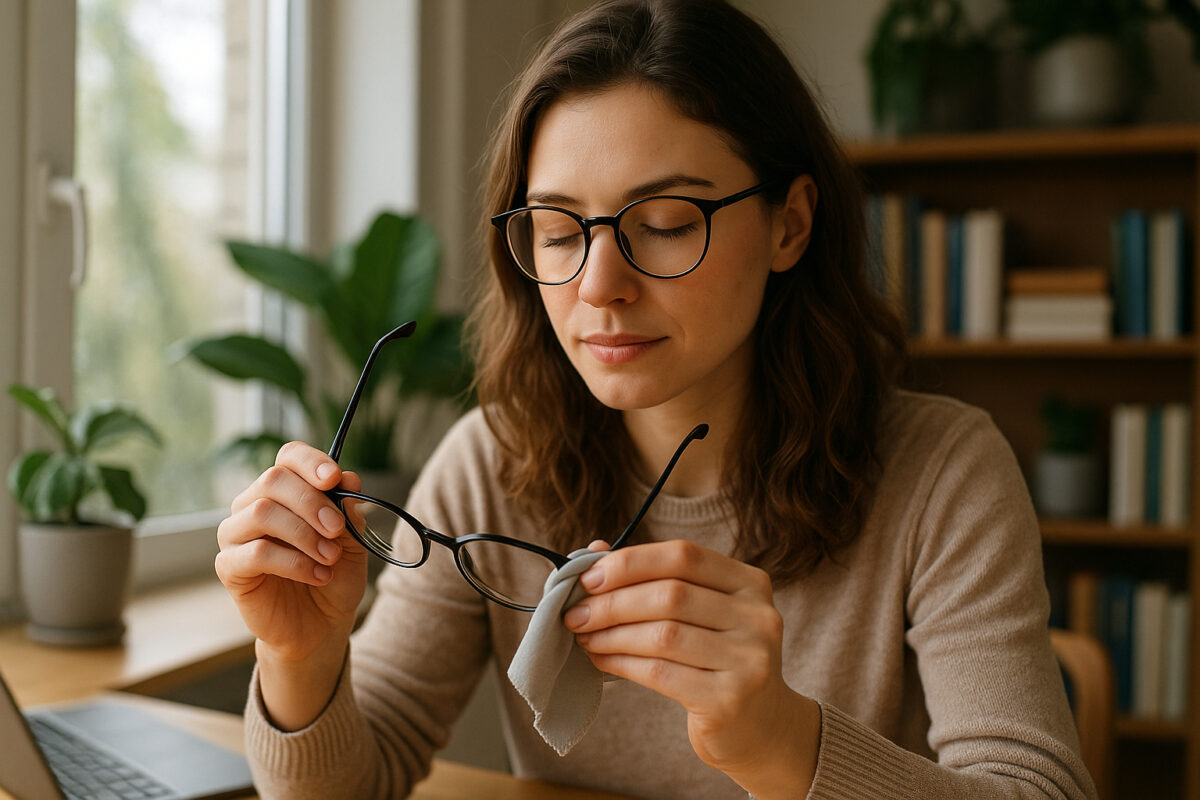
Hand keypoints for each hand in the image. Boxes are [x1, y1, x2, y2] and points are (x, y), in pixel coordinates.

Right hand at [215, 441, 368, 664]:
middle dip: (311, 502)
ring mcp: (237, 535)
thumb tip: (349, 479)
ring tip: (329, 557)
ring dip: (304, 534)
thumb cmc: (333, 574)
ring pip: (262, 513)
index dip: (310, 462)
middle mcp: (254, 505)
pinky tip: (317, 575)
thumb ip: (348, 510)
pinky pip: (255, 552)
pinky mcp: (230, 566)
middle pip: (273, 480)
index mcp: (285, 491)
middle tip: (336, 529)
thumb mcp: (352, 541)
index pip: (288, 457)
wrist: (321, 623)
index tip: (334, 479)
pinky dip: (294, 562)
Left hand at [564, 540, 818, 797]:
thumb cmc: (718, 661)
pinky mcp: (729, 701)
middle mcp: (758, 617)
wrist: (762, 729)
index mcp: (751, 583)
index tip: (589, 577)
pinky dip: (621, 663)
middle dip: (612, 602)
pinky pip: (661, 672)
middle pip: (671, 595)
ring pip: (663, 635)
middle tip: (575, 613)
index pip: (684, 556)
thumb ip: (654, 579)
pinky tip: (601, 660)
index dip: (631, 562)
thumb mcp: (700, 614)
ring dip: (612, 634)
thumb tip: (593, 550)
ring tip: (584, 637)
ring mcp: (749, 660)